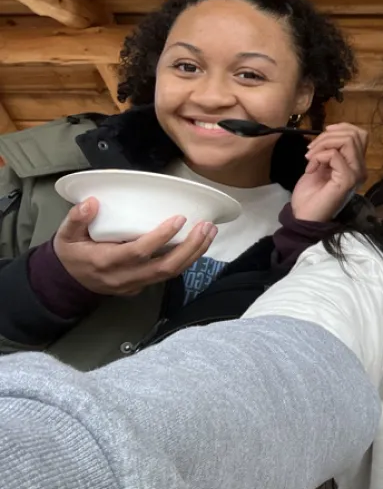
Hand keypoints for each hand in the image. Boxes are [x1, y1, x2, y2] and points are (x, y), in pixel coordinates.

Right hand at [53, 197, 216, 296]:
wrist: (69, 281)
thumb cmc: (72, 254)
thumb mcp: (66, 236)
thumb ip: (76, 219)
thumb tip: (91, 203)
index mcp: (105, 262)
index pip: (139, 252)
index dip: (160, 237)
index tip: (179, 219)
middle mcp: (125, 277)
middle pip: (164, 267)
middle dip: (189, 248)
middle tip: (206, 226)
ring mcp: (136, 284)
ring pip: (172, 273)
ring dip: (194, 253)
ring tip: (209, 232)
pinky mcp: (143, 285)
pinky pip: (169, 275)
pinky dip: (188, 260)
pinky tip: (200, 243)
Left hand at [290, 123, 368, 222]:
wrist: (304, 216)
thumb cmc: (311, 194)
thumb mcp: (321, 164)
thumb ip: (331, 150)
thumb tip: (330, 132)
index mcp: (355, 164)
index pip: (360, 134)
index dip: (341, 127)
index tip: (323, 135)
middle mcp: (360, 168)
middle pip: (354, 134)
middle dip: (327, 136)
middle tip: (310, 150)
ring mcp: (356, 174)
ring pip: (347, 141)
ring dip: (323, 144)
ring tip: (310, 157)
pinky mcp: (347, 180)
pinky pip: (334, 155)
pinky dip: (318, 156)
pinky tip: (311, 168)